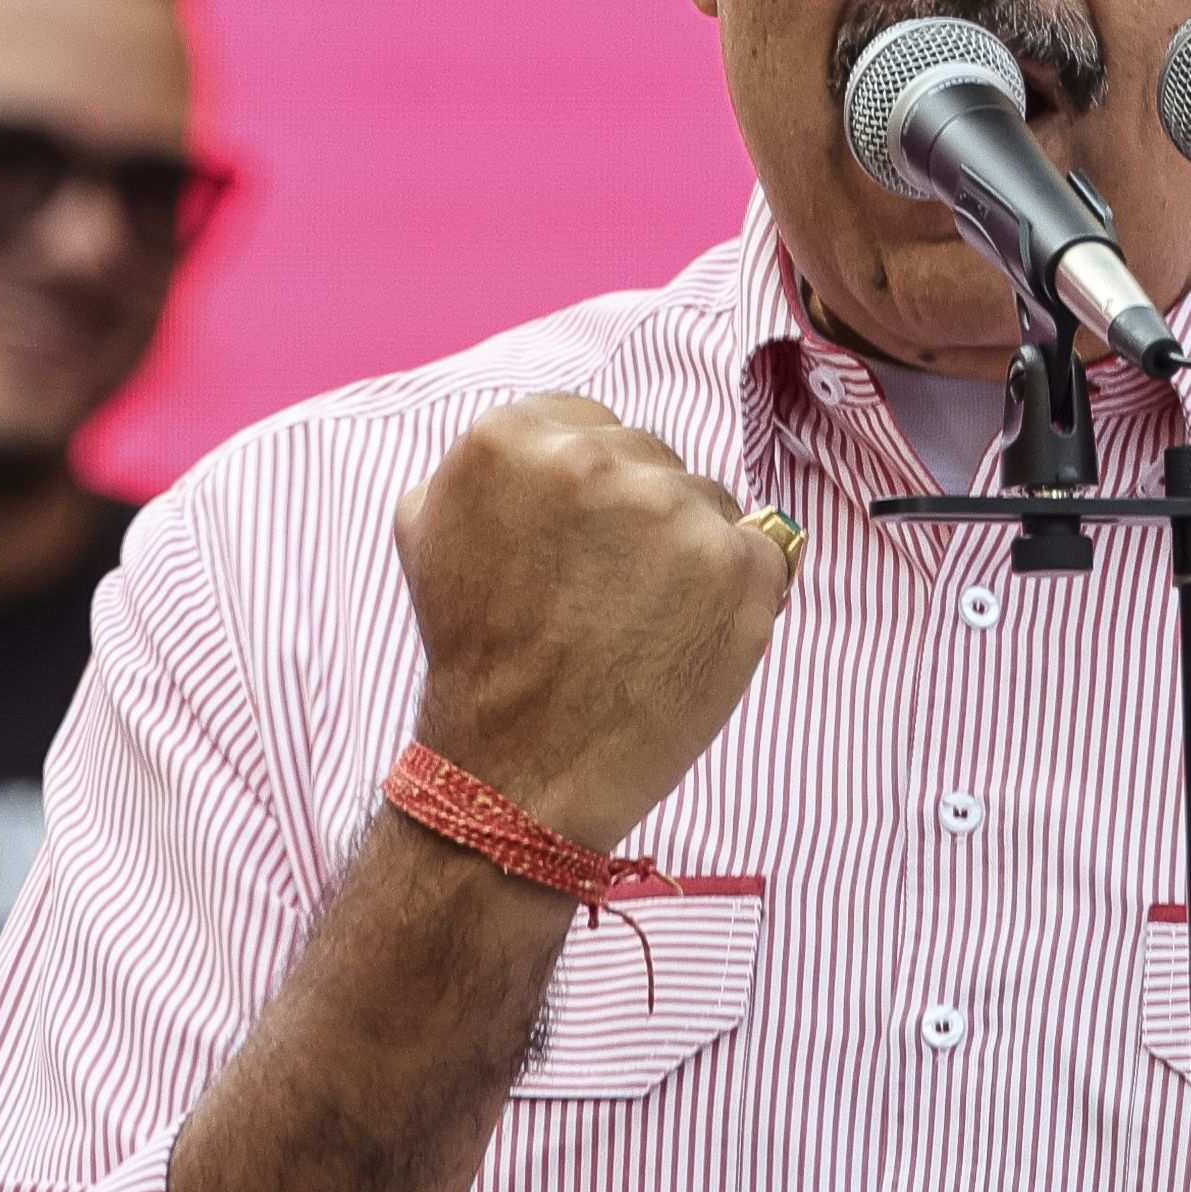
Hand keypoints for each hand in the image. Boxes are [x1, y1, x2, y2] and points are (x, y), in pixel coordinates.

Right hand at [396, 392, 796, 851]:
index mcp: (510, 440)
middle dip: (638, 517)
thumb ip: (483, 468)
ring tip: (643, 623)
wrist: (520, 767)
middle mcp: (593, 460)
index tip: (581, 544)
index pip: (589, 424)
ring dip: (689, 551)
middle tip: (605, 595)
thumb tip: (543, 441)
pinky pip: (762, 550)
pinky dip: (739, 591)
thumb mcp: (428, 532)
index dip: (591, 491)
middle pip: (651, 458)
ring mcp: (672, 510)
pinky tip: (689, 635)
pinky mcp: (737, 563)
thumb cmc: (479, 657)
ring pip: (708, 500)